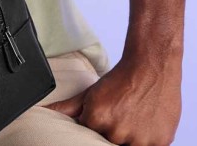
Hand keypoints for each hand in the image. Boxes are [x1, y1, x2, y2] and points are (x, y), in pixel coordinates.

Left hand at [42, 50, 181, 144]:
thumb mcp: (91, 93)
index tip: (106, 114)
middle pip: (109, 141)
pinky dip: (147, 139)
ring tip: (132, 116)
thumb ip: (68, 107)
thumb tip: (44, 112)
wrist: (150, 67)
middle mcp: (116, 132)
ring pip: (128, 145)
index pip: (89, 134)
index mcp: (96, 119)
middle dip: (113, 129)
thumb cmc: (120, 80)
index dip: (97, 123)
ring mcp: (139, 139)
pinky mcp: (160, 142)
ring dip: (130, 135)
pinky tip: (144, 123)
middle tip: (121, 113)